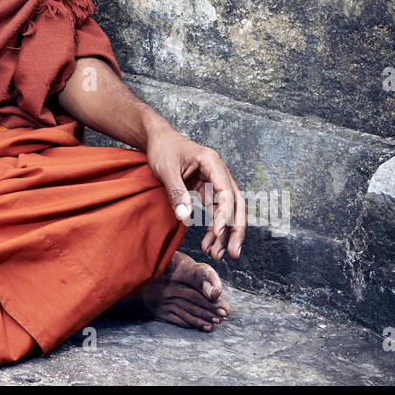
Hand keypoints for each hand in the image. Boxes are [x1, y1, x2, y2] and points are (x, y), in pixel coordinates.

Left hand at [144, 123, 245, 261]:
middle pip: (235, 204)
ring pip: (227, 211)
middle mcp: (218, 173)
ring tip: (216, 254)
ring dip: (224, 233)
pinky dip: (213, 228)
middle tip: (234, 253)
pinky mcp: (207, 191)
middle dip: (236, 229)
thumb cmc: (163, 149)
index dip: (224, 214)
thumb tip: (185, 218)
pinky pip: (215, 212)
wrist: (158, 139)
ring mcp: (214, 183)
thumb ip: (176, 193)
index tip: (216, 232)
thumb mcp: (165, 170)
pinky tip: (208, 244)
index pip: (226, 192)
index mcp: (212, 163)